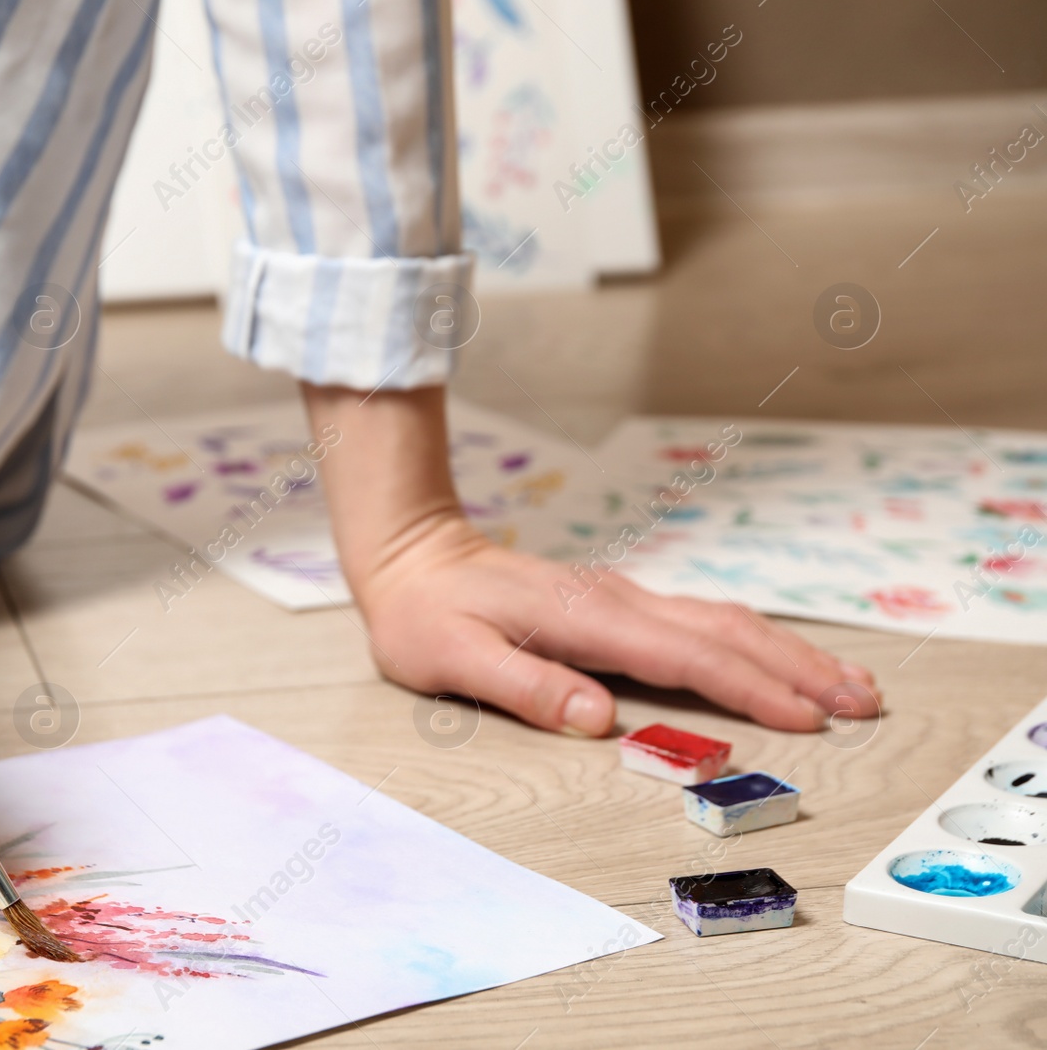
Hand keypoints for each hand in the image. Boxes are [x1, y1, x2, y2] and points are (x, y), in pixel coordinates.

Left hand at [301, 383, 881, 735]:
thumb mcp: (452, 658)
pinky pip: (701, 621)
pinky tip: (777, 660)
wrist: (414, 557)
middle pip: (725, 633)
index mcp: (585, 618)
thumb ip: (525, 686)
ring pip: (722, 621)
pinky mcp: (617, 604)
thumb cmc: (426, 616)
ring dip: (787, 653)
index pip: (685, 657)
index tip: (806, 718)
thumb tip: (598, 718)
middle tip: (863, 703)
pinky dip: (751, 643)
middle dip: (798, 669)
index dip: (749, 688)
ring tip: (847, 684)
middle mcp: (616, 602)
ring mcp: (621, 598)